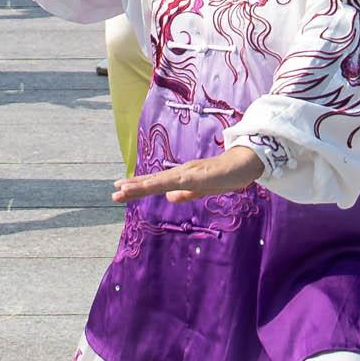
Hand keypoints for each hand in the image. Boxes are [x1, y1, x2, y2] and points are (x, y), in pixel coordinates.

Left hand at [115, 144, 264, 205]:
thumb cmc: (224, 175)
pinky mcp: (202, 175)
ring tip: (126, 188)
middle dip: (134, 186)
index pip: (155, 183)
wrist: (245, 163)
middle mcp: (182, 172)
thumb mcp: (203, 189)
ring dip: (144, 184)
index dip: (137, 187)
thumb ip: (187, 193)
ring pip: (163, 180)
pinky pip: (183, 181)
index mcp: (181, 177)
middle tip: (113, 191)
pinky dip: (169, 184)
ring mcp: (191, 172)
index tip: (119, 190)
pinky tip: (159, 188)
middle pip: (154, 180)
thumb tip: (169, 197)